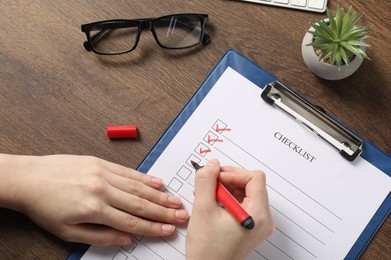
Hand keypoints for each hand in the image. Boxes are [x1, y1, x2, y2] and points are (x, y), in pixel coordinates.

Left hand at [0, 154, 188, 245]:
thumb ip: (99, 236)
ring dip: (159, 195)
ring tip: (175, 200)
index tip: (168, 230)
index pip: (132, 221)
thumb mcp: (67, 232)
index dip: (153, 227)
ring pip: (138, 186)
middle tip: (181, 215)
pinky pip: (128, 171)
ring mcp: (103, 173)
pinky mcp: (100, 162)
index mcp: (95, 209)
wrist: (28, 178)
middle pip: (141, 203)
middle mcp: (103, 189)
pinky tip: (157, 182)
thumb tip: (125, 239)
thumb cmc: (45, 206)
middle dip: (164, 211)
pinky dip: (144, 177)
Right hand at [186, 159, 273, 259]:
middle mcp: (264, 219)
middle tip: (210, 182)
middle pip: (251, 184)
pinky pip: (244, 203)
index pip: (254, 178)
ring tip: (207, 194)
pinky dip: (228, 198)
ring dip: (227, 188)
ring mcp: (259, 223)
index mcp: (257, 214)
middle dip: (229, 179)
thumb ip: (206, 181)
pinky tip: (213, 202)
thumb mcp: (203, 209)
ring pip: (246, 192)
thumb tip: (212, 165)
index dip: (233, 173)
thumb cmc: (208, 249)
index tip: (217, 176)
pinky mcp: (251, 226)